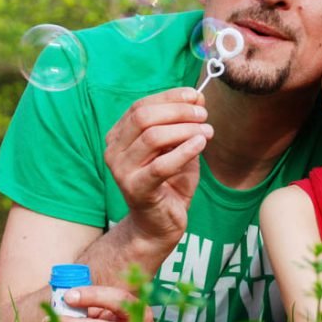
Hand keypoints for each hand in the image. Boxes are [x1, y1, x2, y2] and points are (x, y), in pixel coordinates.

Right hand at [103, 87, 211, 249]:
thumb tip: (197, 96)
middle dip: (178, 112)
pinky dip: (184, 151)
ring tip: (207, 132)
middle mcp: (114, 151)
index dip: (169, 97)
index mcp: (119, 136)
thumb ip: (184, 122)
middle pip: (144, 118)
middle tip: (203, 115)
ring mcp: (121, 171)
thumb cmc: (168, 183)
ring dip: (185, 130)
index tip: (196, 96)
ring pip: (152, 137)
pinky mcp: (136, 189)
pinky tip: (201, 144)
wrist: (159, 224)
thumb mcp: (177, 147)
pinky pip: (161, 165)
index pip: (141, 106)